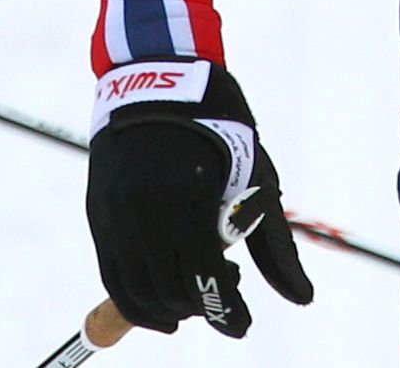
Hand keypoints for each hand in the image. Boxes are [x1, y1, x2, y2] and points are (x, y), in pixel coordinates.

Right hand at [87, 62, 313, 337]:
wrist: (155, 74)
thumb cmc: (216, 120)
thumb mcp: (255, 172)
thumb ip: (272, 242)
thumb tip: (302, 297)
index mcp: (185, 200)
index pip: (203, 281)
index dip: (225, 311)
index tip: (243, 325)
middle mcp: (141, 214)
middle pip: (170, 293)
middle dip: (202, 305)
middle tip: (228, 290)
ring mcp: (113, 215)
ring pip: (137, 293)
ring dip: (170, 308)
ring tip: (196, 291)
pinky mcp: (97, 214)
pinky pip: (112, 276)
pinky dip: (137, 300)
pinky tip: (162, 307)